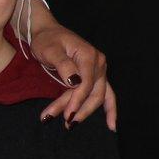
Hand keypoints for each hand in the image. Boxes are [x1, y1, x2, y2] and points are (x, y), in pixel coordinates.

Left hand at [26, 11, 118, 129]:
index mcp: (88, 56)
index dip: (76, 100)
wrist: (48, 33)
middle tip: (63, 123)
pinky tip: (112, 125)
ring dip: (85, 112)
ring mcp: (100, 70)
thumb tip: (75, 82)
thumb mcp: (50, 50)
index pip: (86, 84)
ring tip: (69, 125)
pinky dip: (110, 109)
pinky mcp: (96, 76)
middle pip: (93, 93)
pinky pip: (106, 95)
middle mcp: (98, 63)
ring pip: (97, 96)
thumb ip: (63, 65)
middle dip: (79, 109)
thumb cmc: (47, 40)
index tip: (65, 115)